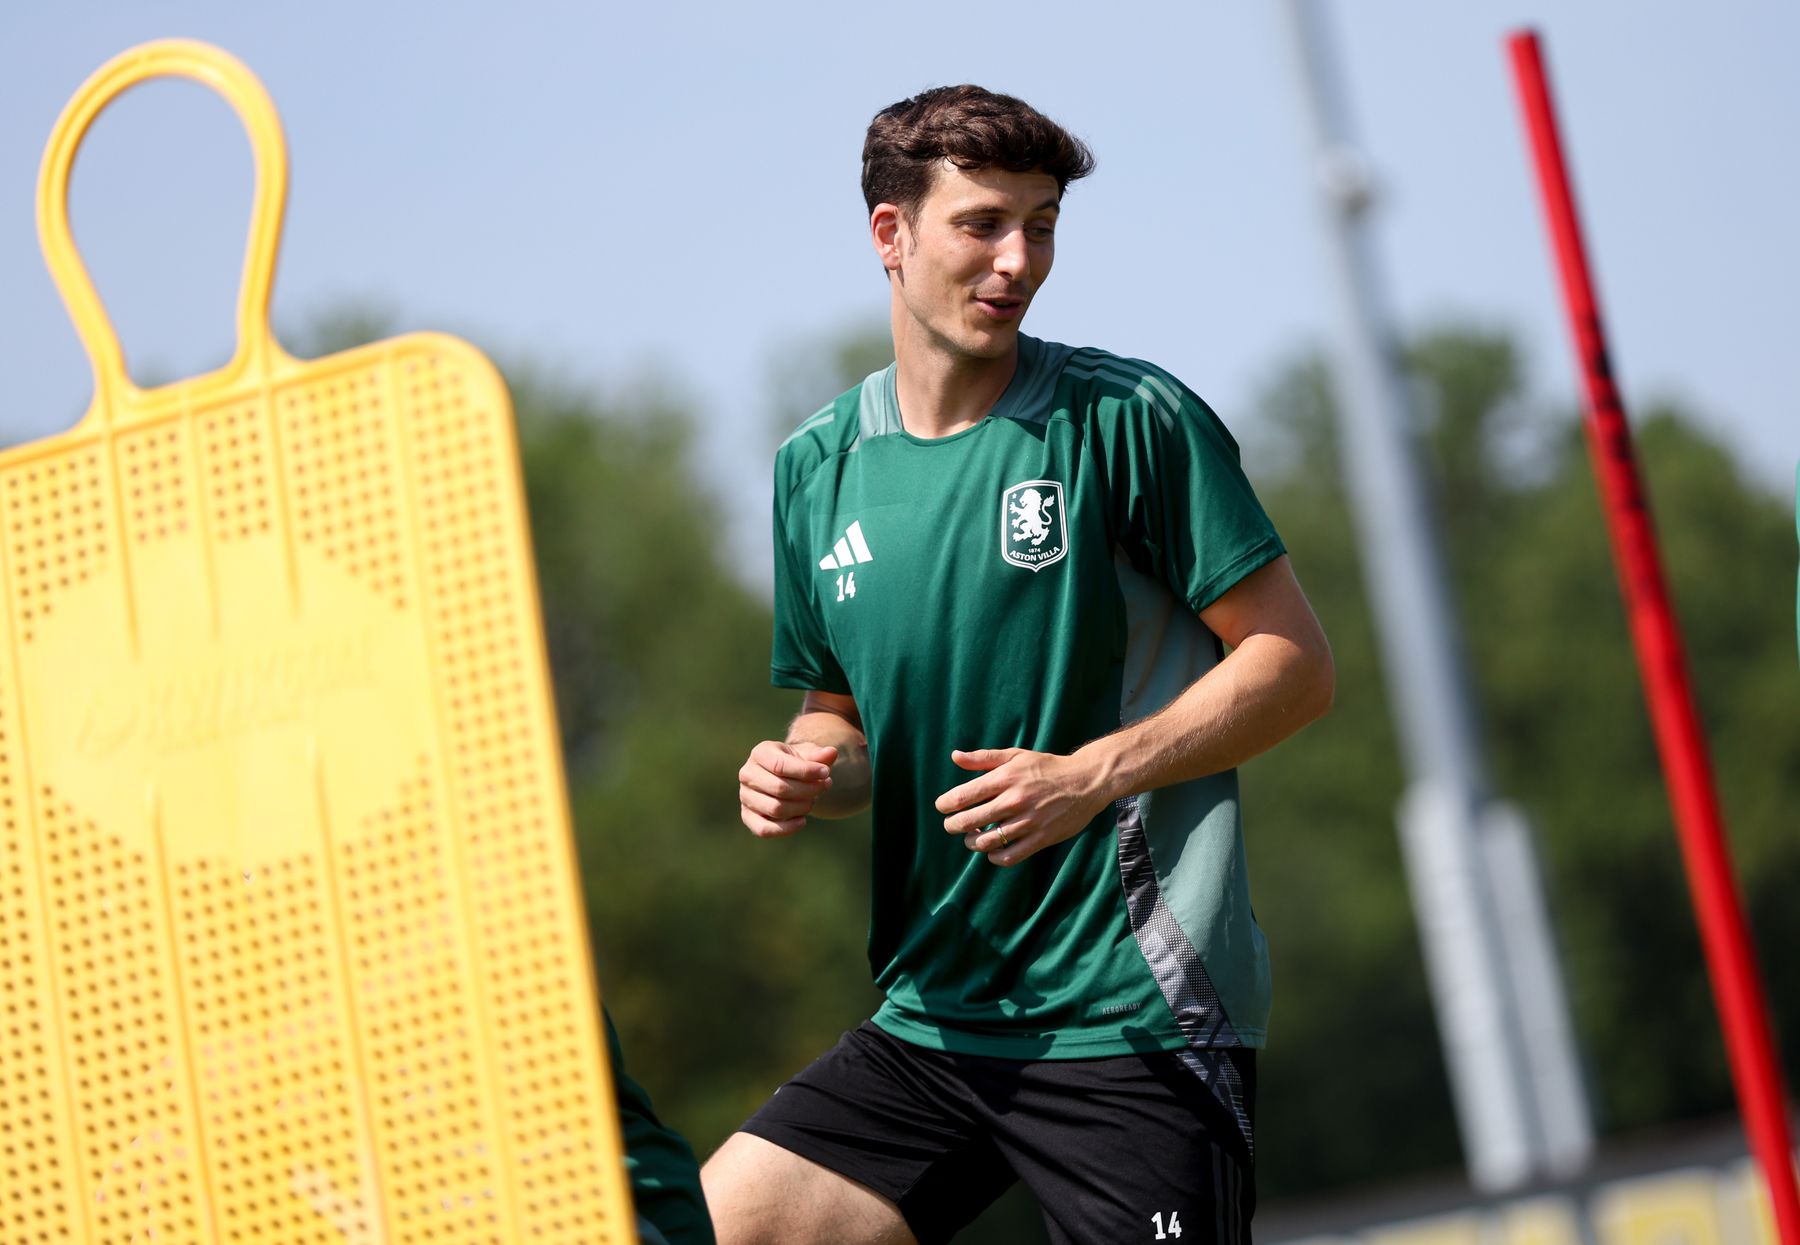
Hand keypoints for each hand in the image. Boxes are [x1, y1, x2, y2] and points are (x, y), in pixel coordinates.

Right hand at [739, 741, 837, 837]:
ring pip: (775, 809)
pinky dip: (787, 829)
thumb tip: (832, 753)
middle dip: (808, 790)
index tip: (826, 773)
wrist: (785, 776)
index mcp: (760, 753)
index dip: (806, 771)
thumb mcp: (809, 755)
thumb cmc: (797, 763)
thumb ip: (820, 755)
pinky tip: (802, 821)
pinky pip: (764, 829)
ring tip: (813, 801)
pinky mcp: (747, 816)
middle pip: (779, 788)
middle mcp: (748, 774)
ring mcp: (745, 796)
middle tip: (824, 787)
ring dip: (801, 808)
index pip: (781, 765)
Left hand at [934, 748, 1109, 865]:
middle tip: (952, 825)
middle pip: (969, 821)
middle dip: (953, 826)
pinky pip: (1009, 856)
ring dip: (973, 842)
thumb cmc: (1047, 767)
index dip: (945, 805)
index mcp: (1005, 778)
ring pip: (986, 842)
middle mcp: (1014, 800)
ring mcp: (1028, 822)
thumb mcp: (1015, 755)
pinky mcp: (1041, 839)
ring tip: (973, 837)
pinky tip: (993, 849)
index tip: (943, 807)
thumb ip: (983, 758)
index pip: (963, 796)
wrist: (1085, 782)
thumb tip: (955, 756)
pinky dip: (995, 857)